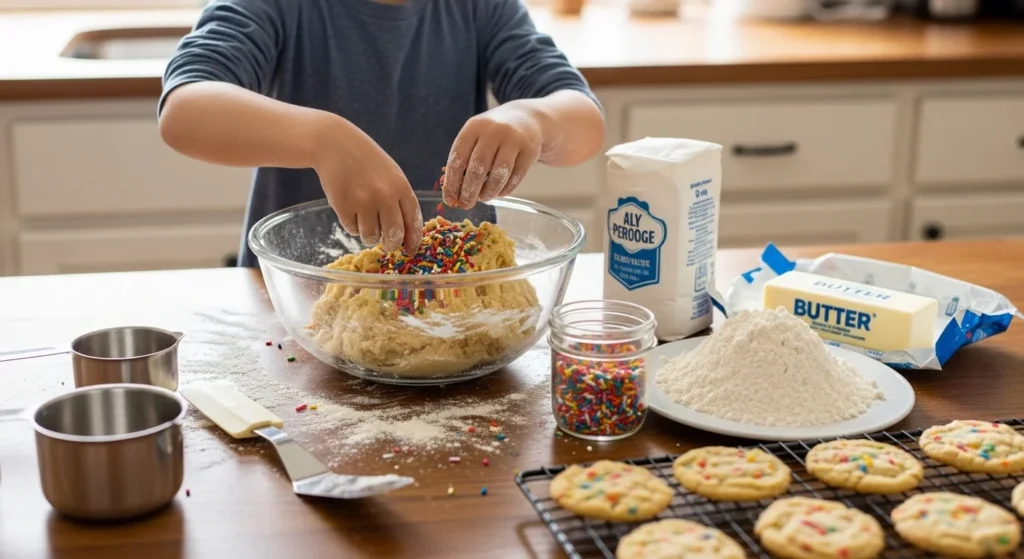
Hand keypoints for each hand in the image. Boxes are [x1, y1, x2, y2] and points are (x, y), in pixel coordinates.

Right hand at [312, 115, 422, 254]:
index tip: (410, 251)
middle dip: (390, 244)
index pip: (413, 222)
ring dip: (368, 235)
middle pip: (393, 236)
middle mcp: (385, 196)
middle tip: (386, 244)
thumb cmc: (367, 162)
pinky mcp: (343, 206)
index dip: (413, 240)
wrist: (335, 144)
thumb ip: (399, 201)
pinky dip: (352, 224)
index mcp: (401, 187)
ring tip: (364, 218)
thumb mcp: (392, 175)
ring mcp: (363, 201)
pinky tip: (350, 208)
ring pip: (371, 237)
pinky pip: (352, 229)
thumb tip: (405, 235)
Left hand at [442, 101, 543, 208]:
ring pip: (499, 174)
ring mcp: (513, 140)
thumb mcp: (476, 137)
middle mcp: (493, 131)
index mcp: (474, 127)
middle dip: (469, 191)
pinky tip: (499, 192)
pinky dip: (505, 189)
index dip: (452, 182)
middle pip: (478, 168)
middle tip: (466, 204)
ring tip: (484, 198)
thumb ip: (464, 160)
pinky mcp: (529, 150)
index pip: (458, 158)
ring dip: (489, 192)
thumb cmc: (493, 134)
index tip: (449, 199)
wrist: (526, 119)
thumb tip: (453, 193)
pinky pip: (516, 177)